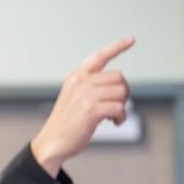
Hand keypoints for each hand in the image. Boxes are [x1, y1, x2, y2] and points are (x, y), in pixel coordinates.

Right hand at [32, 37, 134, 176]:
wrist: (52, 143)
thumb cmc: (66, 123)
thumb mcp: (74, 97)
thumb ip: (91, 87)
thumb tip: (119, 87)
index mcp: (76, 76)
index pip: (100, 56)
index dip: (117, 46)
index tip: (131, 39)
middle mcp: (80, 81)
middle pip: (119, 77)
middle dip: (123, 92)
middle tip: (115, 106)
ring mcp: (85, 94)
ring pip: (121, 92)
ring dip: (122, 106)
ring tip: (112, 116)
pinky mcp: (91, 109)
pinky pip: (119, 107)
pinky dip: (121, 117)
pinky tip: (113, 122)